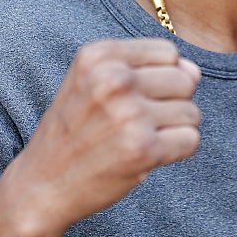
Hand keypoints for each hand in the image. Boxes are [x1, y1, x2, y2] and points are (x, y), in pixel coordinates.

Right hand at [0, 38, 201, 236]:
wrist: (42, 185)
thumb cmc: (74, 130)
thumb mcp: (93, 82)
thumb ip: (144, 68)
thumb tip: (194, 71)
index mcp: (99, 55)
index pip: (169, 52)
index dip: (162, 75)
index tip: (136, 95)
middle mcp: (113, 80)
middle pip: (186, 79)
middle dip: (172, 102)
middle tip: (139, 121)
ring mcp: (129, 114)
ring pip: (192, 112)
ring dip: (174, 128)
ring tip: (140, 137)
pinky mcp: (142, 149)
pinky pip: (191, 140)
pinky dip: (176, 150)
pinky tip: (148, 155)